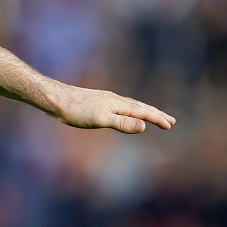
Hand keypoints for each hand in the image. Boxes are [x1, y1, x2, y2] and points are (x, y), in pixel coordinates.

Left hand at [50, 85, 175, 133]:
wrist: (56, 99)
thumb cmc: (76, 110)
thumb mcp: (100, 119)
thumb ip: (122, 123)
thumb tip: (144, 127)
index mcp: (119, 104)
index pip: (143, 112)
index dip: (157, 119)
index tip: (170, 125)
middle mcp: (115, 99)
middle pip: (140, 107)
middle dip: (156, 114)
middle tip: (171, 121)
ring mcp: (106, 99)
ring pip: (131, 105)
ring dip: (144, 111)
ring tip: (152, 115)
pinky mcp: (98, 101)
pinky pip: (120, 105)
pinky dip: (130, 109)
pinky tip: (124, 111)